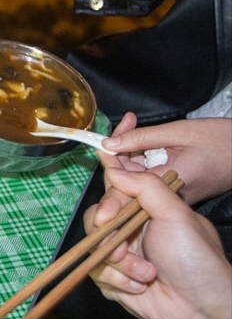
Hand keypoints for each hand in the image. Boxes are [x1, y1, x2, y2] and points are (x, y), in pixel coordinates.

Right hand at [87, 169, 230, 318]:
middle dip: (109, 237)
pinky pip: (97, 274)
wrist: (200, 309)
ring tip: (146, 274)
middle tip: (122, 250)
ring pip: (94, 249)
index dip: (108, 202)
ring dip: (119, 264)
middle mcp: (132, 230)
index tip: (107, 215)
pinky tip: (139, 287)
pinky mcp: (114, 280)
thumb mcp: (176, 214)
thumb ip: (146, 186)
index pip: (115, 193)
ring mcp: (122, 256)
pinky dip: (117, 281)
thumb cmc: (196, 259)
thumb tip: (114, 168)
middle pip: (96, 221)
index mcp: (148, 211)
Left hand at [102, 115, 231, 204]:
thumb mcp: (179, 132)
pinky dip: (144, 156)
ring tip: (133, 122)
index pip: (122, 180)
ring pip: (137, 175)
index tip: (100, 141)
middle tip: (126, 122)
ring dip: (131, 150)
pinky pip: (151, 176)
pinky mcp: (177, 191)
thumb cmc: (222, 139)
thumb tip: (110, 143)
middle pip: (127, 178)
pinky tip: (146, 138)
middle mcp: (168, 195)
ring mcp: (173, 195)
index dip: (108, 161)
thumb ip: (142, 139)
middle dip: (119, 151)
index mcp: (167, 183)